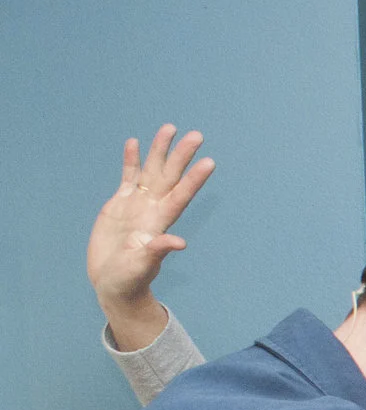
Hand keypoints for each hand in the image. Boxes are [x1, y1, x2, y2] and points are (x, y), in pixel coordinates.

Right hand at [90, 126, 213, 349]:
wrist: (112, 281)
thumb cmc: (130, 278)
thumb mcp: (143, 265)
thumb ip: (158, 252)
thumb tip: (179, 243)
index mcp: (160, 222)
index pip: (181, 195)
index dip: (194, 179)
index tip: (209, 162)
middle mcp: (152, 209)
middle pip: (170, 177)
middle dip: (181, 156)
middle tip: (196, 135)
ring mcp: (137, 204)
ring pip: (151, 171)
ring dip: (160, 151)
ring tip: (169, 128)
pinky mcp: (120, 204)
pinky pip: (128, 177)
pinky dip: (131, 160)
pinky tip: (134, 143)